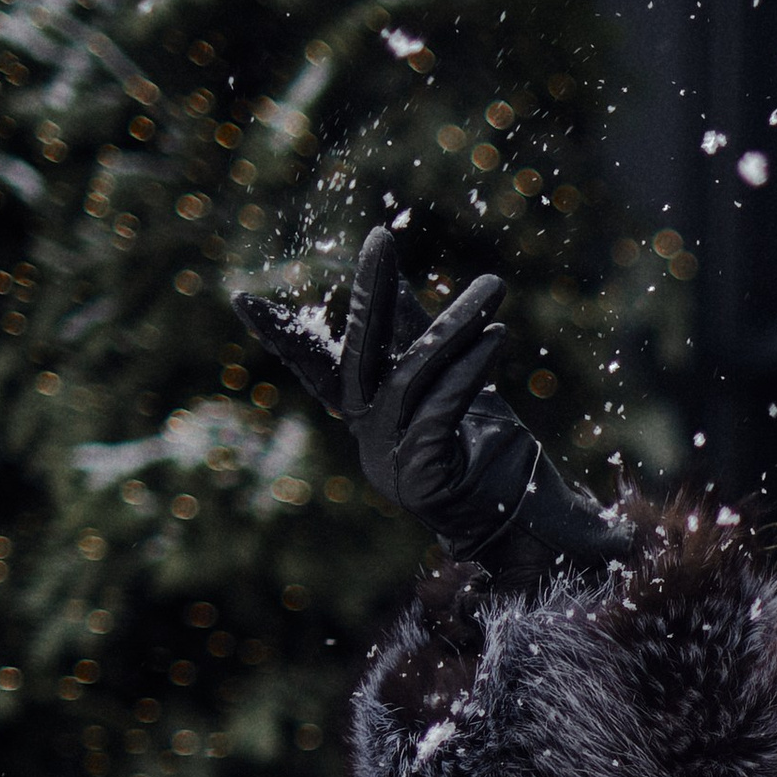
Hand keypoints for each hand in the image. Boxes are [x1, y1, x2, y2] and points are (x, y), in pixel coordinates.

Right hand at [237, 228, 628, 581]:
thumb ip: (422, 344)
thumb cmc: (495, 462)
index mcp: (370, 422)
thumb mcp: (455, 390)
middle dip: (368, 296)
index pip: (322, 370)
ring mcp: (392, 464)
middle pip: (360, 360)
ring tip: (492, 287)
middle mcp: (371, 443)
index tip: (240, 298)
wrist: (536, 536)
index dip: (284, 336)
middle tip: (377, 240)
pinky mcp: (422, 479)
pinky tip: (495, 336)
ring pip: (412, 378)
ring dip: (453, 326)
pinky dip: (468, 370)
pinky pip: (440, 410)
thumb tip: (402, 289)